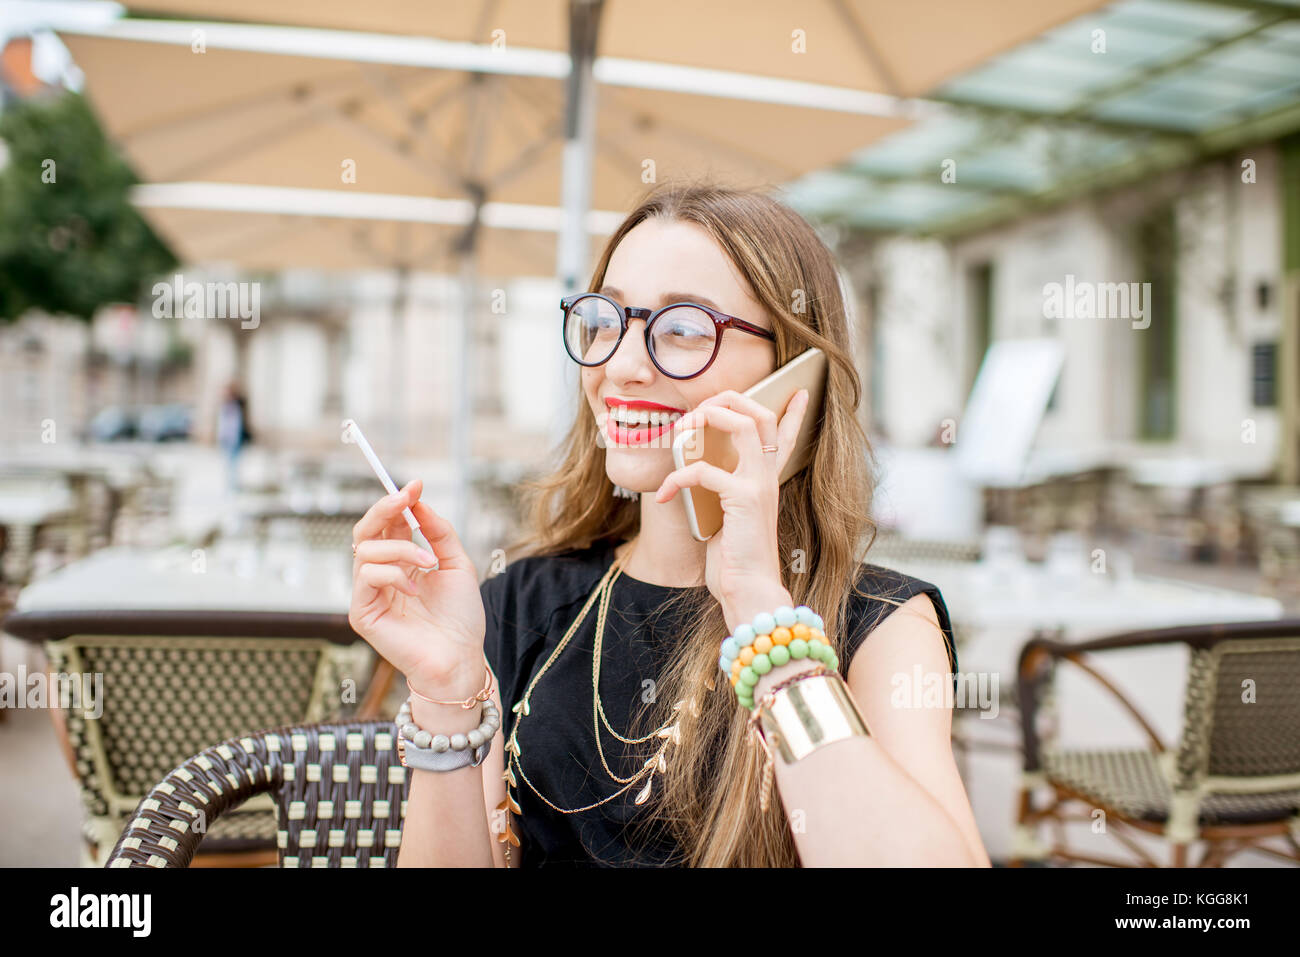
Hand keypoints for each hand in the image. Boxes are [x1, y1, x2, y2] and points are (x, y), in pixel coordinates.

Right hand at [348, 479, 485, 694]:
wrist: (461, 657)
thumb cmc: (460, 617)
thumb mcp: (457, 564)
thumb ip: (439, 533)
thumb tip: (419, 504)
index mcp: (402, 562)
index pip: (388, 525)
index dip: (397, 503)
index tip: (414, 485)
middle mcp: (381, 575)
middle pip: (365, 531)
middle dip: (384, 509)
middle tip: (406, 497)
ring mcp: (369, 594)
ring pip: (366, 550)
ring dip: (402, 549)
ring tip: (429, 563)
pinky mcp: (362, 613)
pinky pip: (367, 576)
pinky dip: (394, 575)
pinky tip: (415, 590)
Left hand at [654, 388, 809, 631]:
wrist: (750, 591)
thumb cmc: (735, 561)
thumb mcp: (728, 518)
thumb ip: (721, 493)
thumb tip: (694, 470)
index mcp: (765, 482)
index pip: (786, 438)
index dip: (792, 413)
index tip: (798, 391)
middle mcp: (767, 478)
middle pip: (760, 415)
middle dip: (727, 400)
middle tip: (698, 410)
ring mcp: (758, 485)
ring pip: (743, 425)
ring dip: (708, 417)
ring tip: (682, 429)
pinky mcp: (742, 498)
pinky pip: (704, 470)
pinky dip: (677, 477)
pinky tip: (663, 494)